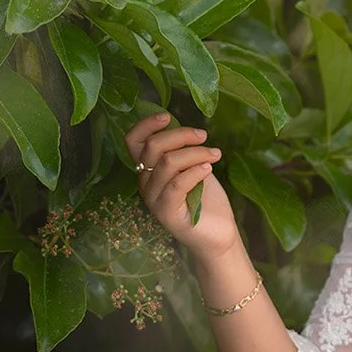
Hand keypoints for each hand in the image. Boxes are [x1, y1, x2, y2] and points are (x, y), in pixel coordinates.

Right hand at [125, 112, 240, 261]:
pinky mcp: (167, 214)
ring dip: (196, 152)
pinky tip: (209, 168)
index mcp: (147, 169)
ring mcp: (154, 200)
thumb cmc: (205, 198)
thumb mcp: (192, 165)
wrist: (217, 234)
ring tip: (215, 154)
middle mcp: (145, 183)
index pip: (133, 141)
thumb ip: (181, 148)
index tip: (168, 116)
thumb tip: (177, 124)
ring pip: (168, 162)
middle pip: (153, 147)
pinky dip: (195, 171)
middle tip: (204, 136)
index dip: (146, 125)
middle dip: (181, 135)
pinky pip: (177, 184)